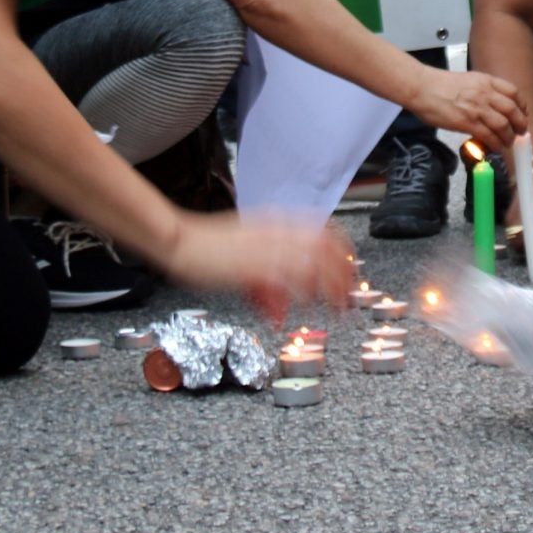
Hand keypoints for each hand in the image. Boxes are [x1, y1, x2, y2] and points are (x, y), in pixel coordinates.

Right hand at [157, 212, 354, 325]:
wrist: (180, 242)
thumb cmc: (207, 247)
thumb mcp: (245, 251)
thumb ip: (269, 272)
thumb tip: (282, 301)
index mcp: (278, 222)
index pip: (326, 231)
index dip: (344, 252)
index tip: (351, 272)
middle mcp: (278, 231)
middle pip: (328, 248)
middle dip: (345, 274)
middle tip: (349, 298)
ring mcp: (269, 247)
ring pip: (316, 265)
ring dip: (331, 289)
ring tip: (337, 310)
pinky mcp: (256, 265)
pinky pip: (291, 280)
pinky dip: (304, 295)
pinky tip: (307, 308)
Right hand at [405, 68, 522, 155]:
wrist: (422, 88)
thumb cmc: (440, 85)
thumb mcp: (468, 80)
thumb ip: (483, 90)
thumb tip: (492, 105)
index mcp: (486, 81)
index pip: (513, 92)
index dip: (521, 105)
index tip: (523, 113)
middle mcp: (485, 93)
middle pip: (512, 110)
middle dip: (520, 124)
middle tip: (520, 132)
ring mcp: (477, 108)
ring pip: (503, 125)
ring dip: (509, 137)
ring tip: (508, 143)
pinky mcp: (467, 123)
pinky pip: (488, 136)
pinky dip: (496, 144)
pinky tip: (497, 148)